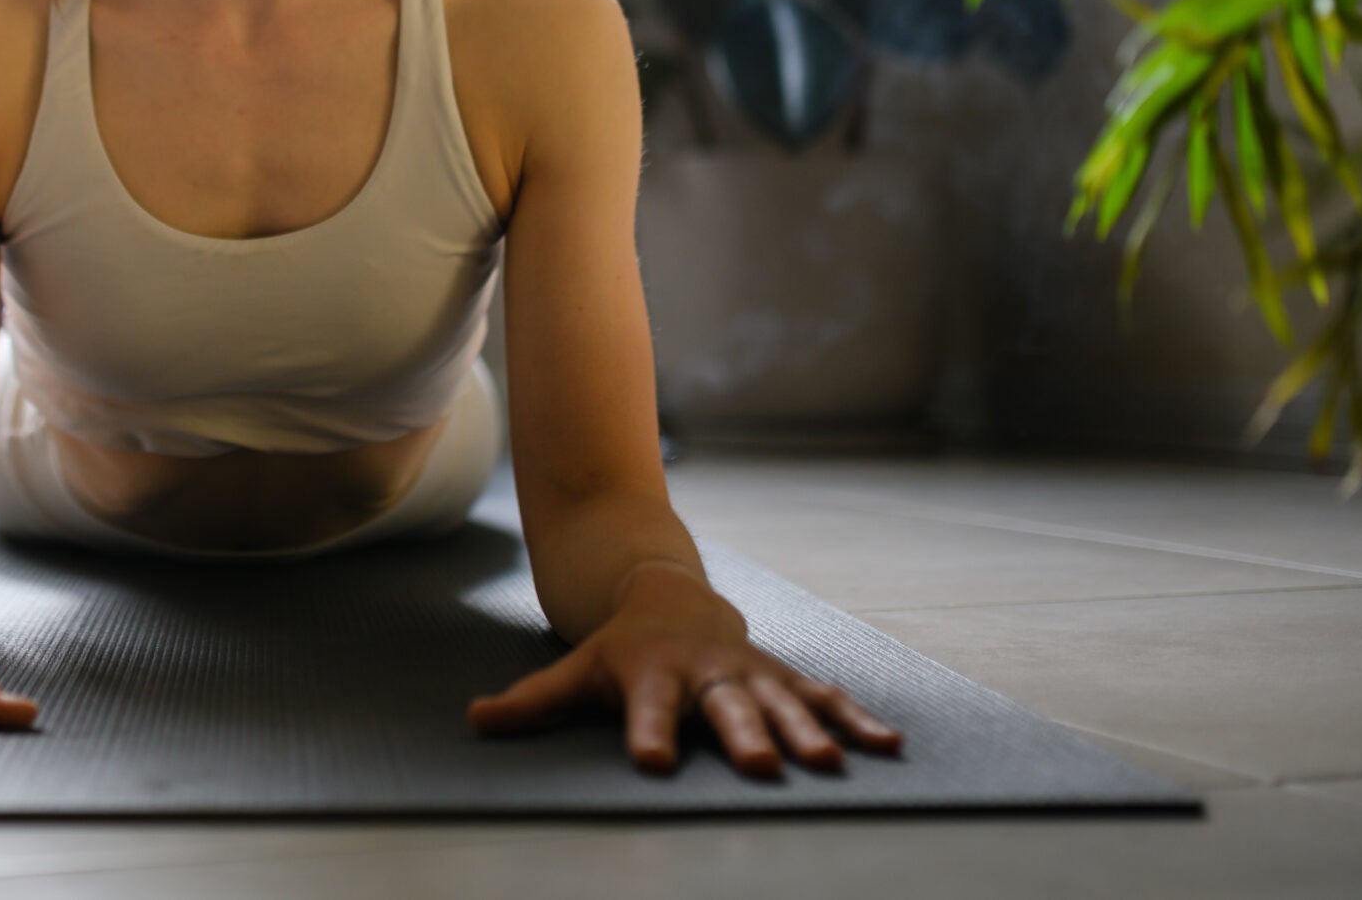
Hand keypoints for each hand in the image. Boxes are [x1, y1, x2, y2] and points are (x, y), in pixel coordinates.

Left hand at [466, 560, 902, 778]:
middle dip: (746, 734)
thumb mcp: (573, 671)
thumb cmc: (617, 651)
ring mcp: (749, 674)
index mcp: (652, 677)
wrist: (667, 596)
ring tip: (832, 764)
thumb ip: (530, 703)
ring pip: (782, 703)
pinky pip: (823, 698)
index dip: (649, 734)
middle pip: (725, 707)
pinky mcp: (782, 678)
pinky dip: (856, 720)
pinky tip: (889, 746)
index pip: (647, 710)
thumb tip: (472, 721)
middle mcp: (705, 675)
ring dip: (810, 732)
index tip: (654, 762)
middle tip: (763, 766)